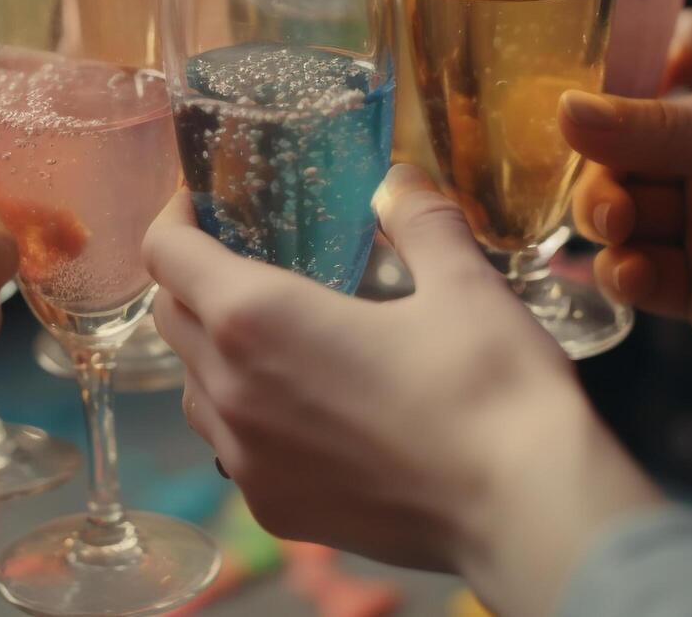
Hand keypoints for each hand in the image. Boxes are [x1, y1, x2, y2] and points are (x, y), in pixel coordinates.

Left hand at [146, 166, 662, 616]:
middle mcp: (231, 391)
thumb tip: (398, 180)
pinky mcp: (273, 508)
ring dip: (214, 351)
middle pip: (172, 317)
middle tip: (245, 256)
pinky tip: (304, 407)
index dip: (176, 215)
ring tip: (274, 333)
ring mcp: (246, 459)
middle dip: (193, 278)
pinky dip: (247, 416)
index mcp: (257, 319)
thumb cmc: (491, 390)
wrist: (525, 511)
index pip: (167, 252)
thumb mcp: (462, 282)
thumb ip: (418, 218)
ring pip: (194, 388)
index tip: (201, 200)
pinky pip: (231, 448)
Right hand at [564, 87, 691, 423]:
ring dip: (608, 226)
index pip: (638, 114)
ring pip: (623, 229)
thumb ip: (659, 127)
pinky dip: (627, 275)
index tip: (558, 122)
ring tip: (621, 230)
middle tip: (608, 200)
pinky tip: (636, 272)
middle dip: (599, 181)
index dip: (597, 119)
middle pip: (619, 174)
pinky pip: (643, 282)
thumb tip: (564, 108)